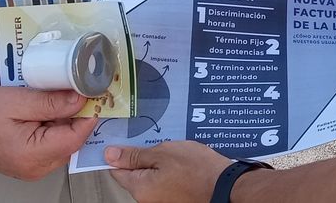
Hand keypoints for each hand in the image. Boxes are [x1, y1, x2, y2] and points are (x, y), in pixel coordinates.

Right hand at [0, 85, 97, 180]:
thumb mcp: (16, 100)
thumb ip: (50, 102)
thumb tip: (81, 99)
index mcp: (32, 154)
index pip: (75, 137)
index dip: (87, 115)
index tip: (91, 92)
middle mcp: (36, 169)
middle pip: (73, 142)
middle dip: (74, 117)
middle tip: (67, 91)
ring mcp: (34, 170)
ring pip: (65, 144)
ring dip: (64, 123)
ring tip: (47, 103)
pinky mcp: (31, 165)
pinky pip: (53, 147)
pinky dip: (53, 130)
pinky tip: (41, 114)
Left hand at [107, 141, 231, 202]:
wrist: (226, 185)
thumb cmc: (197, 169)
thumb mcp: (163, 153)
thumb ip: (134, 155)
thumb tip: (110, 155)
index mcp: (140, 188)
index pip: (116, 170)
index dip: (119, 153)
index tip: (124, 140)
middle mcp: (147, 199)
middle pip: (134, 174)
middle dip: (141, 156)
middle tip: (155, 141)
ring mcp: (161, 200)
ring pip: (150, 176)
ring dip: (157, 162)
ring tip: (171, 149)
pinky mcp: (174, 198)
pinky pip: (163, 181)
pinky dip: (168, 169)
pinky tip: (180, 159)